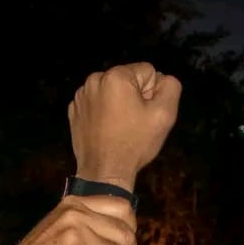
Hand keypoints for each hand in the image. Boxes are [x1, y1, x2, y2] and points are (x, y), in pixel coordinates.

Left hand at [69, 63, 181, 190]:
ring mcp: (80, 96)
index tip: (145, 114)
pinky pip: (96, 103)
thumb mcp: (164, 114)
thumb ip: (170, 86)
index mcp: (116, 76)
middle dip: (134, 96)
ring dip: (118, 104)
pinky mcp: (74, 111)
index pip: (147, 72)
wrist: (104, 172)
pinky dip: (102, 112)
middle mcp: (94, 80)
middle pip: (127, 80)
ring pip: (111, 91)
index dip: (152, 93)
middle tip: (133, 123)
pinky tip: (106, 131)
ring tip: (119, 128)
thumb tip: (161, 79)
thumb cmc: (135, 144)